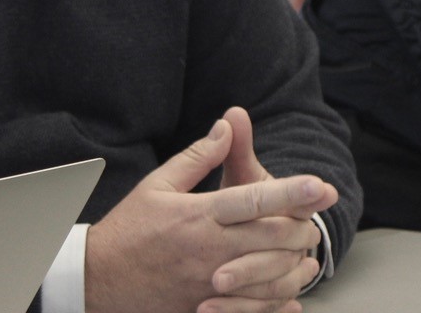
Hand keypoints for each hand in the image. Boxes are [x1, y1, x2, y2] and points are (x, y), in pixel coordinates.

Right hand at [84, 112, 337, 312]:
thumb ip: (198, 157)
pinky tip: (290, 292)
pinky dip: (276, 301)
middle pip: (271, 238)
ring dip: (294, 262)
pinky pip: (253, 308)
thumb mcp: (158, 185)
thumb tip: (227, 126)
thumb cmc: (130, 229)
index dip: (292, 192)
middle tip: (314, 217)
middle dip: (301, 227)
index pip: (254, 201)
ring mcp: (209, 284)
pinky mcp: (207, 310)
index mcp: (198, 215)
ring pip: (269, 275)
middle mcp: (209, 250)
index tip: (322, 185)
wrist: (98, 281)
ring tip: (305, 252)